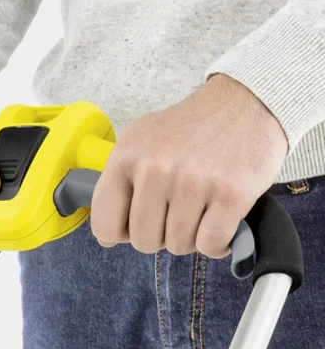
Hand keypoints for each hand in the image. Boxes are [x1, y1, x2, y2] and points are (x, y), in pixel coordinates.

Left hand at [91, 74, 287, 257]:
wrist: (244, 103)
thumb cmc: (189, 130)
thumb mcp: (140, 142)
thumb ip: (118, 185)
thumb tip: (106, 237)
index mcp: (126, 156)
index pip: (104, 225)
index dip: (121, 234)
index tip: (135, 224)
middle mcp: (155, 169)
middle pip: (143, 241)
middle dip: (159, 236)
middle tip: (174, 213)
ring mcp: (193, 182)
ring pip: (178, 245)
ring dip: (190, 237)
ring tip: (199, 209)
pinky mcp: (231, 194)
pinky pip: (210, 245)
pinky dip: (216, 242)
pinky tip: (219, 219)